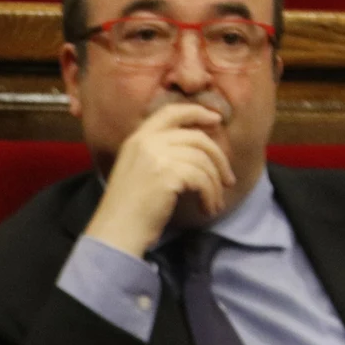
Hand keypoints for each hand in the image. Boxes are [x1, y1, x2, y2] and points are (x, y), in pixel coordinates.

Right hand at [84, 103, 236, 257]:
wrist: (115, 232)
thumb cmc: (127, 210)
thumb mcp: (137, 171)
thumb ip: (158, 154)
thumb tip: (197, 151)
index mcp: (137, 139)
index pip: (171, 112)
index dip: (197, 112)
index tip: (216, 119)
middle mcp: (146, 142)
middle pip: (196, 138)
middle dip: (218, 158)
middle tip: (228, 179)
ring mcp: (157, 156)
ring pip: (203, 160)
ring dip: (215, 184)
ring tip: (215, 202)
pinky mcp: (168, 174)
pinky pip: (202, 179)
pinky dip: (210, 195)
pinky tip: (207, 208)